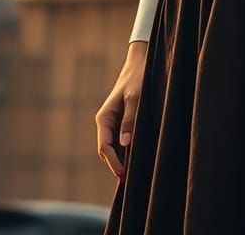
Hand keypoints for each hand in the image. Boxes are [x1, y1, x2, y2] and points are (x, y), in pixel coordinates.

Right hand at [94, 41, 147, 179]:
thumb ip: (130, 120)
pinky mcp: (122, 121)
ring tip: (133, 174)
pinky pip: (121, 141)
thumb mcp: (135, 98)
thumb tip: (125, 144)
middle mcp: (106, 122)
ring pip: (114, 148)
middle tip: (129, 181)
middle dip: (116, 165)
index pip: (104, 147)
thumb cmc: (137, 79)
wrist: (140, 62)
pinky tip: (136, 159)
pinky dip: (126, 151)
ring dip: (121, 160)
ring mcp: (113, 123)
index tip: (124, 174)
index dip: (113, 163)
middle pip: (107, 151)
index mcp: (104, 118)